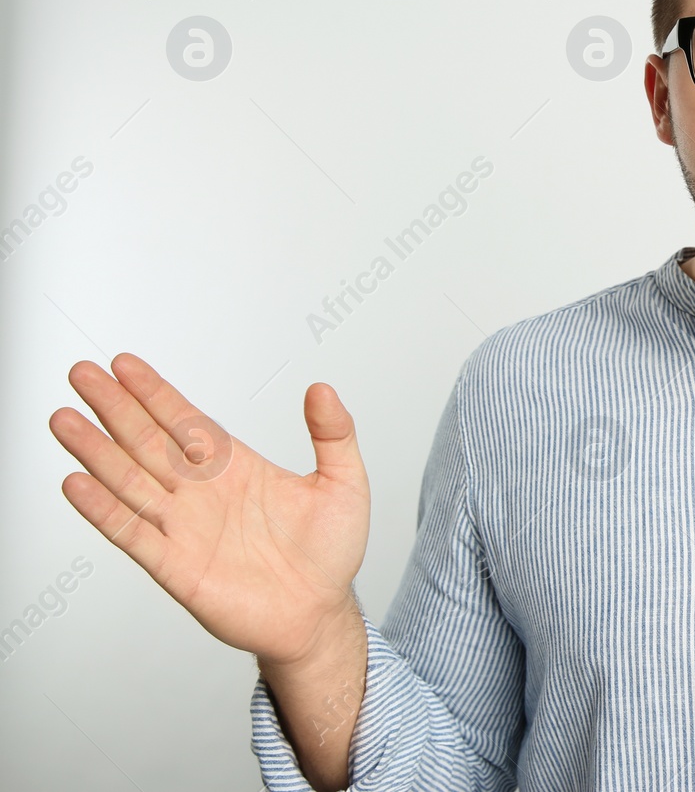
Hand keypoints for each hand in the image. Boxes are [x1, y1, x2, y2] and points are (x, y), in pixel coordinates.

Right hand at [49, 353, 370, 667]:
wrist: (319, 615)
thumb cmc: (331, 553)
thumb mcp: (344, 483)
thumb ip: (334, 434)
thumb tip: (322, 389)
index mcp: (235, 468)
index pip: (185, 421)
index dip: (154, 393)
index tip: (124, 365)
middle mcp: (202, 492)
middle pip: (148, 441)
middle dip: (115, 408)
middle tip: (82, 374)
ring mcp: (184, 527)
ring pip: (130, 481)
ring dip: (96, 451)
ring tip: (65, 420)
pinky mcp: (175, 566)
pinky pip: (132, 532)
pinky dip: (103, 509)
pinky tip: (77, 483)